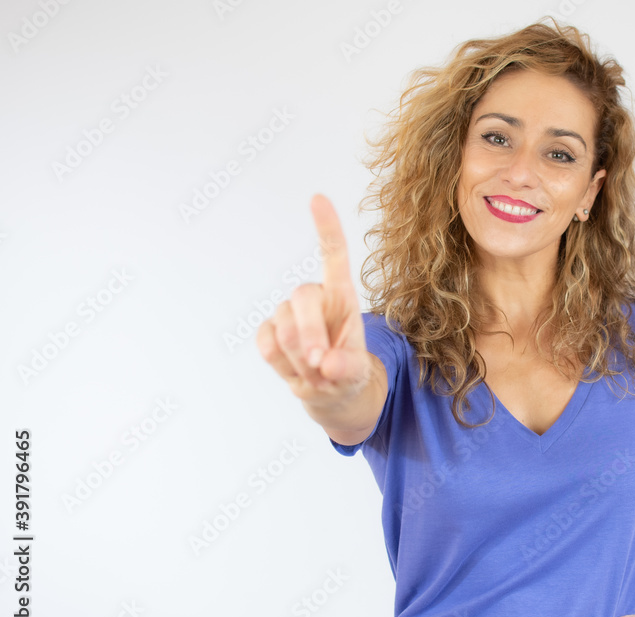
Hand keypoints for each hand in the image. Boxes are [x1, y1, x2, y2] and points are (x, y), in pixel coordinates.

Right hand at [257, 194, 372, 407]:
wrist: (328, 391)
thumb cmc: (347, 370)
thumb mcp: (357, 372)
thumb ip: (347, 367)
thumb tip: (327, 365)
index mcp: (341, 296)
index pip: (332, 255)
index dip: (326, 227)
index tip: (317, 199)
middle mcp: (312, 297)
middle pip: (302, 300)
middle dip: (310, 335)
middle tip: (321, 366)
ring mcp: (287, 312)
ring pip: (284, 329)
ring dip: (300, 360)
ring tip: (316, 372)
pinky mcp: (268, 330)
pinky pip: (267, 345)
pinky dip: (283, 365)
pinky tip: (296, 370)